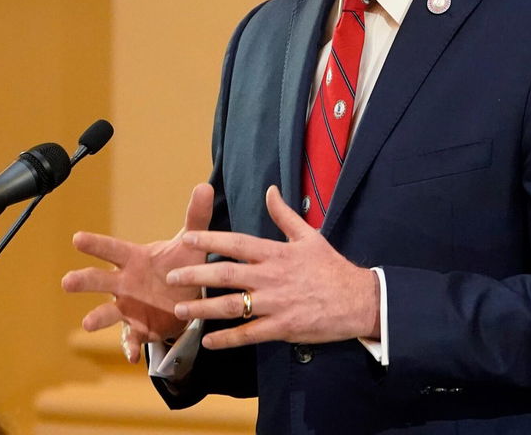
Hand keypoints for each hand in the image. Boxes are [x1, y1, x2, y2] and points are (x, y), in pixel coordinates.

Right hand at [62, 183, 212, 362]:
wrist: (185, 299)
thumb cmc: (178, 266)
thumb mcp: (188, 244)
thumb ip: (195, 216)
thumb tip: (204, 186)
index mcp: (134, 260)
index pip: (112, 249)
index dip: (96, 244)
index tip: (77, 238)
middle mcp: (125, 284)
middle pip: (100, 280)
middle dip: (84, 280)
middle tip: (67, 281)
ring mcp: (129, 308)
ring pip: (108, 313)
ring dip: (97, 317)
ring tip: (88, 324)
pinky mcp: (139, 329)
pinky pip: (131, 339)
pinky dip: (130, 347)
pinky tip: (131, 356)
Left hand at [167, 185, 378, 349]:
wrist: (358, 300)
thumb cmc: (332, 267)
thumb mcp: (310, 236)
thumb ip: (284, 215)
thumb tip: (270, 190)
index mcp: (276, 253)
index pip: (236, 243)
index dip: (209, 240)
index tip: (187, 238)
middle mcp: (271, 277)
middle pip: (225, 274)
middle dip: (195, 274)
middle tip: (171, 275)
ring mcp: (275, 304)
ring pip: (231, 306)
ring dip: (202, 308)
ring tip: (179, 309)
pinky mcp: (282, 328)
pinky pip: (248, 334)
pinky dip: (226, 339)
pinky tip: (208, 340)